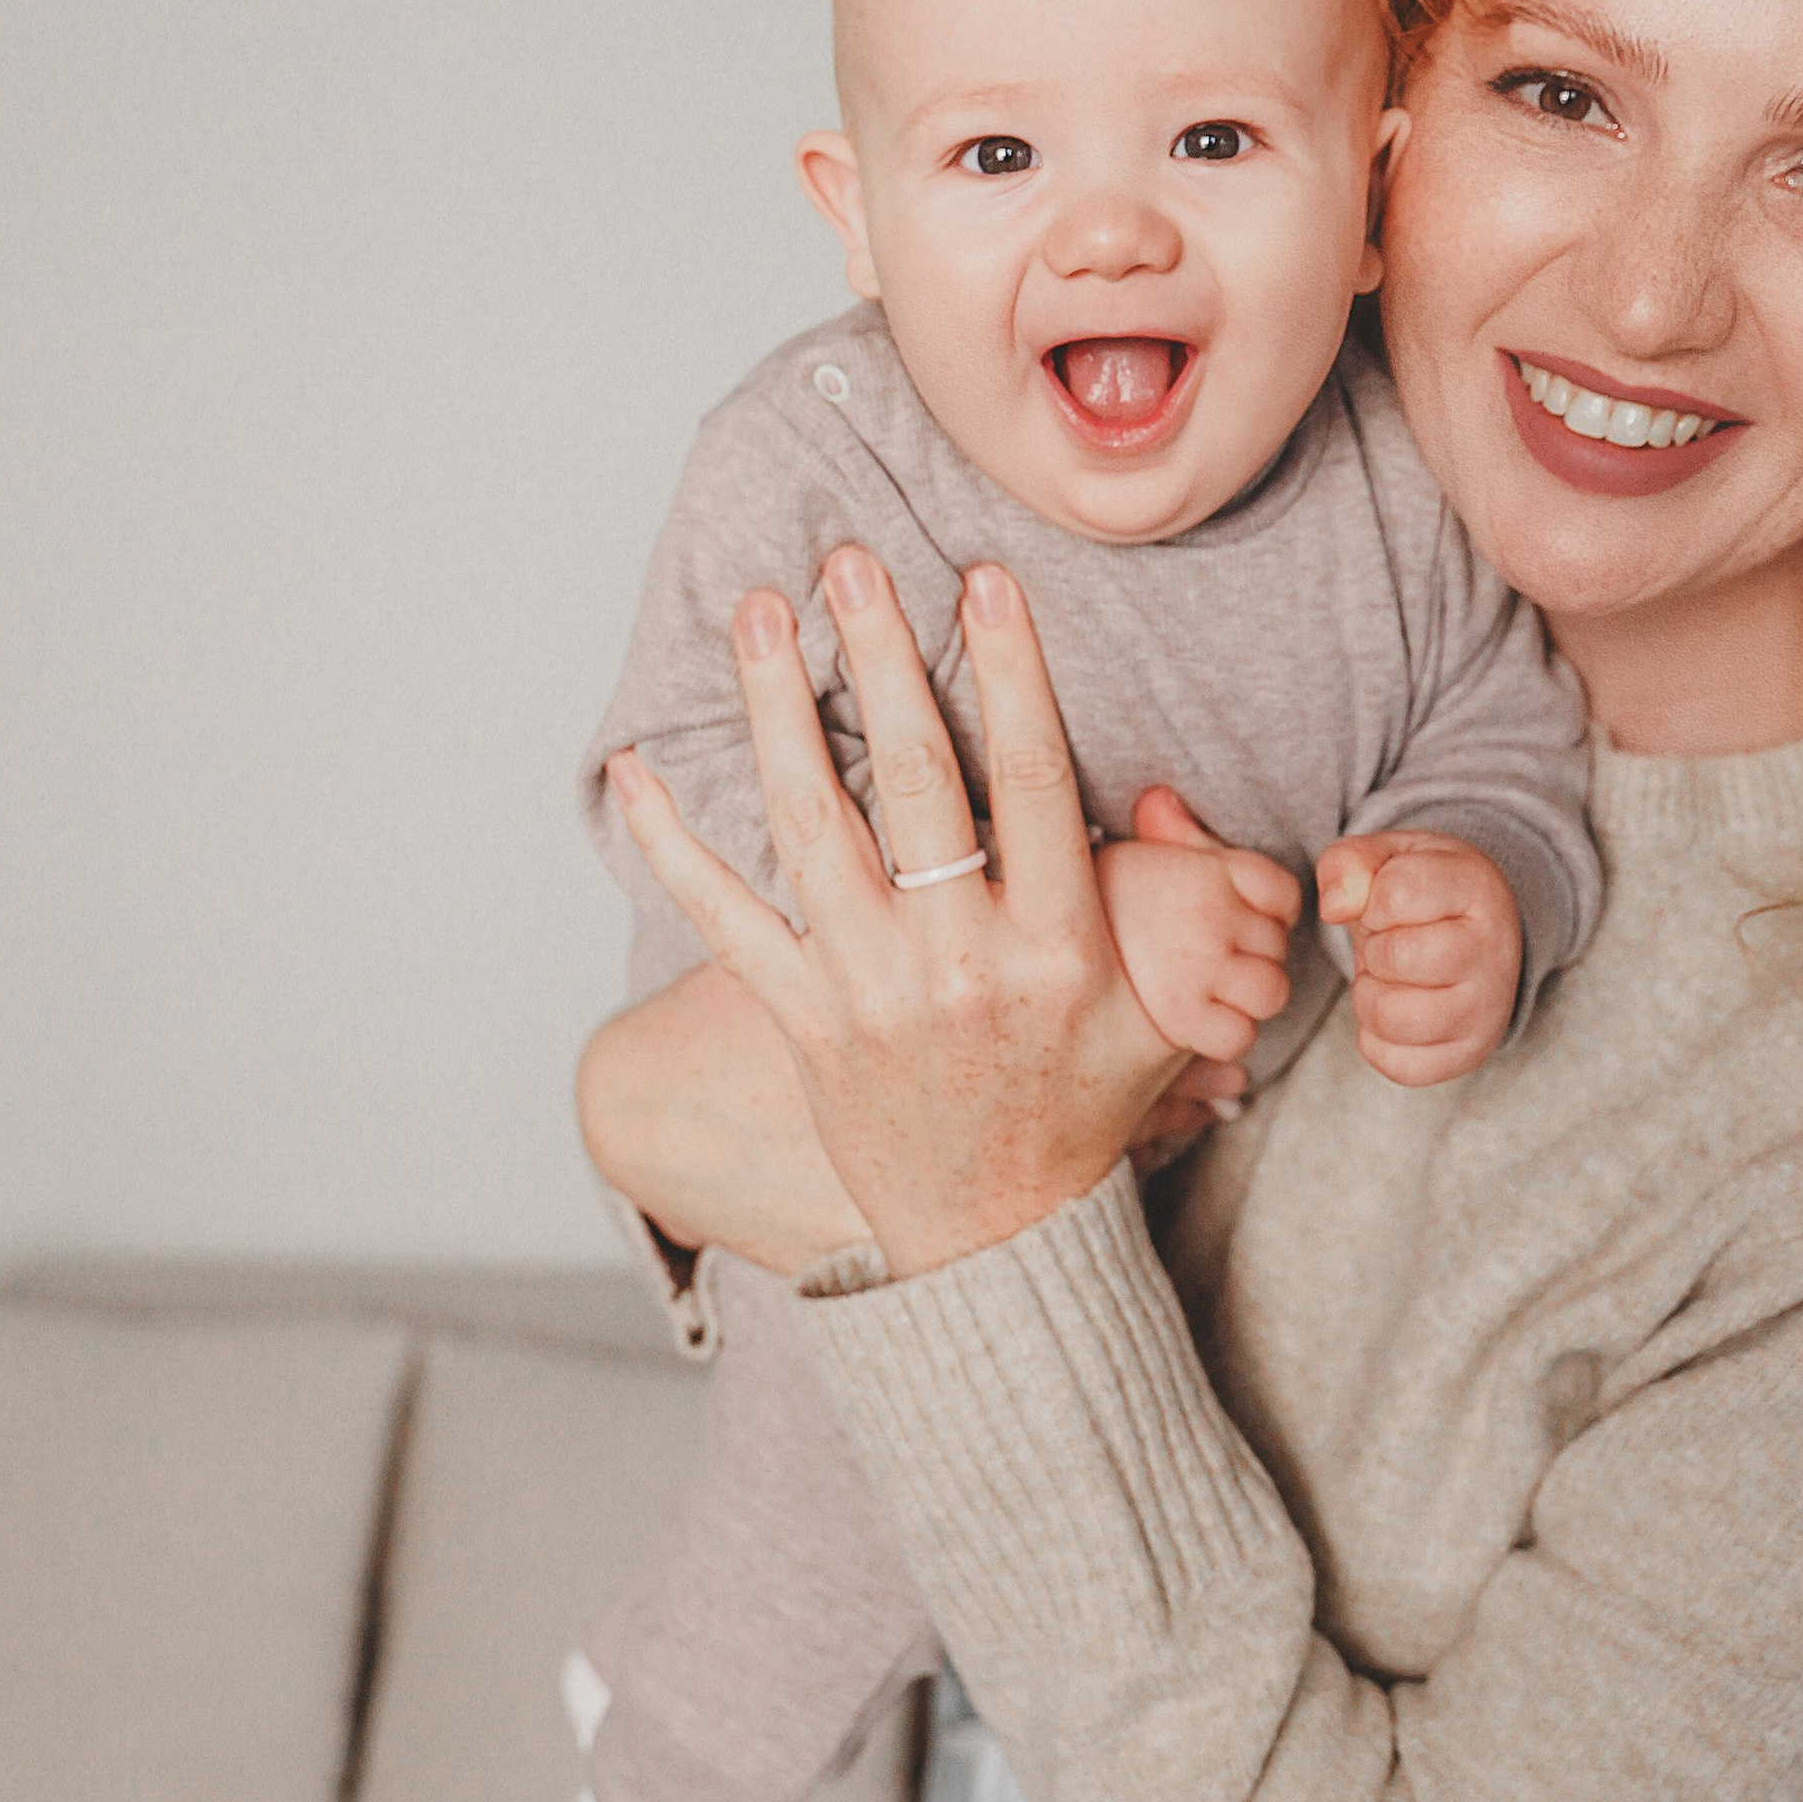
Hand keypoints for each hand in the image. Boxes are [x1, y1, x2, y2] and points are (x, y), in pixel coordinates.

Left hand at [603, 548, 1186, 1278]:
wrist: (998, 1240)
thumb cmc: (1079, 1103)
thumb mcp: (1158, 1009)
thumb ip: (1170, 904)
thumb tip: (1169, 796)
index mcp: (1058, 947)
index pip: (1033, 782)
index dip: (1010, 673)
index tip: (983, 581)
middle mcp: (960, 963)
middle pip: (916, 782)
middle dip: (880, 660)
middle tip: (849, 561)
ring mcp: (870, 992)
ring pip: (813, 826)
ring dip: (777, 709)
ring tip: (758, 614)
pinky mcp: (801, 1021)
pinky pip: (721, 917)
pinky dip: (670, 840)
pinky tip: (632, 766)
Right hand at [1097, 805, 1299, 1061]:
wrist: (1027, 946)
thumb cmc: (1072, 905)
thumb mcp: (1119, 859)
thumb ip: (1160, 835)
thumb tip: (1162, 799)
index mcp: (1202, 868)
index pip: (1282, 892)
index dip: (1271, 912)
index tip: (1244, 923)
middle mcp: (1208, 911)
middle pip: (1277, 944)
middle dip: (1253, 957)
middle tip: (1210, 962)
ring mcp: (1199, 965)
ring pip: (1269, 992)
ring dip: (1246, 1000)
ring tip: (1206, 996)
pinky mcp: (1182, 1018)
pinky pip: (1239, 1035)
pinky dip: (1224, 1036)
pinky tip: (1193, 1028)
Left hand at [1316, 832, 1521, 1087]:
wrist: (1476, 936)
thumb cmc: (1423, 893)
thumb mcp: (1388, 858)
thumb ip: (1349, 865)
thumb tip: (1334, 908)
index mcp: (1478, 888)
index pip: (1395, 895)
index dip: (1370, 900)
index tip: (1389, 904)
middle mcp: (1494, 952)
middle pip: (1394, 959)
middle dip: (1372, 949)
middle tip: (1390, 943)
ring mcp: (1487, 1010)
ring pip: (1390, 1016)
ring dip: (1369, 995)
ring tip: (1390, 976)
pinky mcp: (1469, 1054)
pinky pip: (1395, 1062)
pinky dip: (1376, 1038)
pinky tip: (1398, 1007)